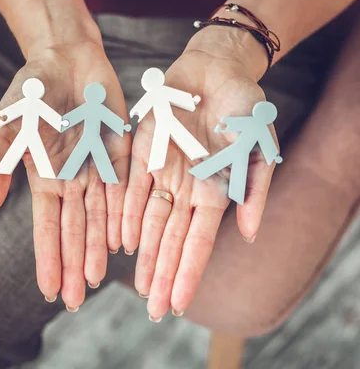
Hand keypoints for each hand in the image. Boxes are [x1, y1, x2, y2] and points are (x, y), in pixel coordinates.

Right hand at [0, 39, 130, 308]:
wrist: (63, 57)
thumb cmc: (28, 89)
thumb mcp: (6, 126)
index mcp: (43, 176)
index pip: (46, 227)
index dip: (47, 259)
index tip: (47, 291)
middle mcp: (71, 179)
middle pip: (73, 231)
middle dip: (72, 266)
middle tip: (74, 301)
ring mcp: (95, 167)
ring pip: (99, 217)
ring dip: (97, 249)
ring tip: (96, 281)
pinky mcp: (118, 151)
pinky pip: (122, 189)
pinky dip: (122, 215)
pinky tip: (124, 242)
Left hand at [122, 30, 278, 319]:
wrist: (215, 69)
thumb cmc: (243, 108)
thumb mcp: (257, 147)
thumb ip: (254, 189)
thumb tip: (249, 235)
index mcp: (214, 192)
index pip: (198, 242)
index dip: (188, 273)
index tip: (178, 303)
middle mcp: (186, 189)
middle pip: (171, 240)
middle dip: (163, 274)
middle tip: (154, 309)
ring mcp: (163, 173)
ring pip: (149, 222)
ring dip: (144, 254)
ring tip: (138, 286)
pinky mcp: (142, 153)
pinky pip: (131, 189)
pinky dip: (126, 214)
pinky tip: (122, 241)